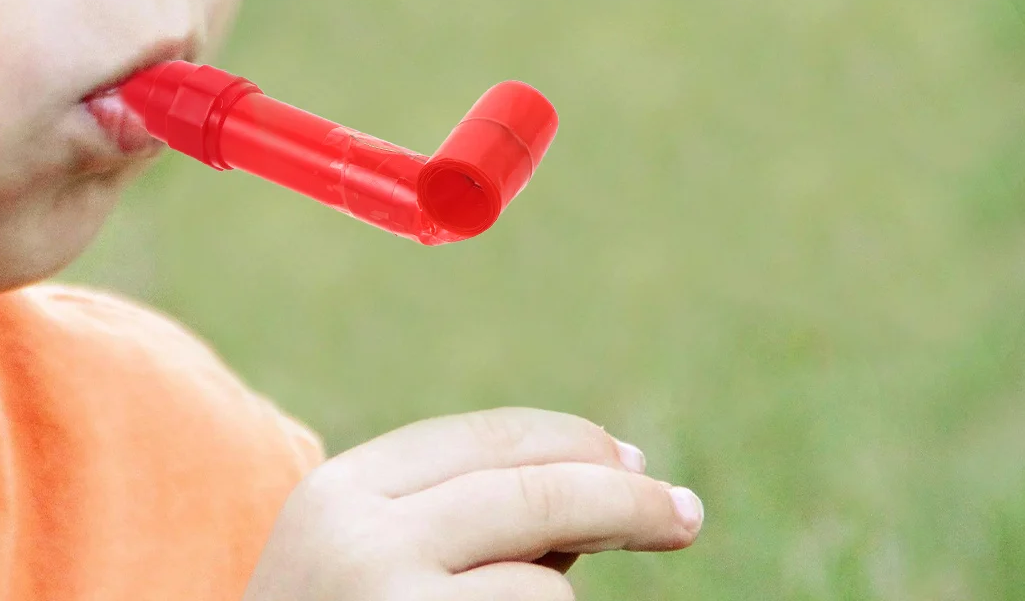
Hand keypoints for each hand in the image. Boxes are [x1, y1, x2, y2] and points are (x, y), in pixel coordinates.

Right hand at [244, 408, 702, 598]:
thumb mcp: (365, 561)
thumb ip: (457, 517)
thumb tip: (605, 480)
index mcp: (338, 491)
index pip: (485, 439)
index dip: (572, 442)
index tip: (635, 459)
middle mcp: (359, 542)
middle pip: (532, 494)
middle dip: (624, 497)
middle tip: (686, 514)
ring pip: (544, 589)